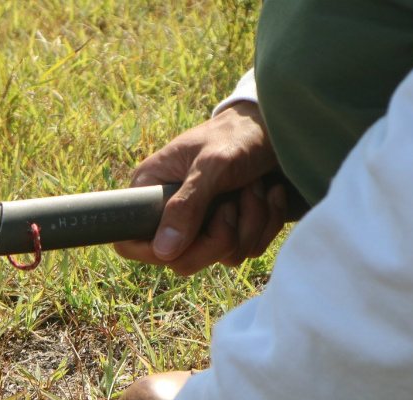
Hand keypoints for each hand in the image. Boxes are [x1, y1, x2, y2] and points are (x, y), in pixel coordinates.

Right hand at [114, 102, 286, 274]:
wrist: (280, 125)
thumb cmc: (239, 134)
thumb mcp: (212, 165)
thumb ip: (186, 206)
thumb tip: (162, 252)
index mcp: (152, 191)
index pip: (132, 243)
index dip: (158, 251)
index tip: (190, 234)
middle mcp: (174, 213)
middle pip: (183, 261)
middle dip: (219, 237)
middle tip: (232, 204)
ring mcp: (205, 225)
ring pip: (222, 256)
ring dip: (251, 222)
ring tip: (255, 186)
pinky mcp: (234, 229)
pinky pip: (249, 249)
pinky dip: (267, 222)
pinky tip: (270, 192)